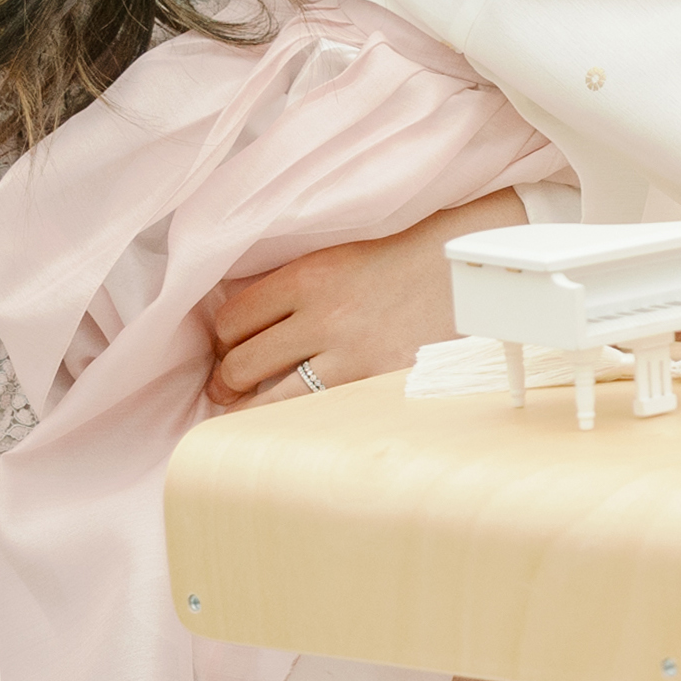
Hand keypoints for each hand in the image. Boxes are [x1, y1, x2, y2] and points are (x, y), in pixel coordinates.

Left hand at [206, 191, 524, 404]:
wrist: (459, 276)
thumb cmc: (391, 268)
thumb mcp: (333, 260)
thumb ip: (285, 289)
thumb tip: (232, 330)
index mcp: (308, 278)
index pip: (231, 319)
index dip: (222, 339)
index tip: (228, 346)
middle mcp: (324, 317)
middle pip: (240, 364)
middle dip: (226, 379)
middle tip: (228, 384)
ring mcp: (351, 357)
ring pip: (269, 402)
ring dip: (249, 409)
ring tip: (247, 410)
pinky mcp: (374, 386)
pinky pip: (314, 414)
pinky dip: (295, 419)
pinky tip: (292, 417)